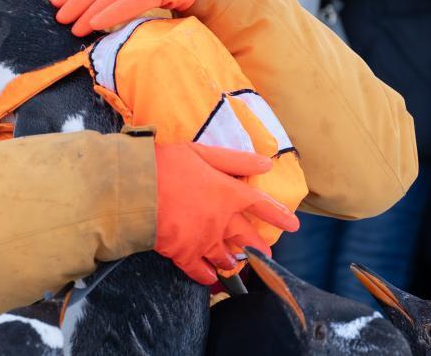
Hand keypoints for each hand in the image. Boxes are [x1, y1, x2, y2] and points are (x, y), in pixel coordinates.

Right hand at [154, 143, 299, 284]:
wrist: (136, 190)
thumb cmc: (168, 164)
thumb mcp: (203, 152)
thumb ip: (235, 160)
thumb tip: (266, 162)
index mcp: (228, 193)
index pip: (260, 204)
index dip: (278, 214)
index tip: (294, 225)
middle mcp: (222, 221)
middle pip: (246, 236)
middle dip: (257, 245)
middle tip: (266, 254)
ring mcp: (203, 240)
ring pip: (225, 256)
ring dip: (233, 261)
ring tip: (237, 265)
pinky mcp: (183, 254)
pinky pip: (199, 270)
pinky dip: (207, 275)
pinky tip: (211, 278)